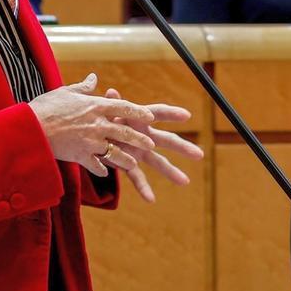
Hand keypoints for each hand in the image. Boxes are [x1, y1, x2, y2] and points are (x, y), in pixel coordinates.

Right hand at [28, 74, 156, 177]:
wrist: (29, 129)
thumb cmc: (45, 107)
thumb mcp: (65, 92)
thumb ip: (83, 87)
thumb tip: (94, 77)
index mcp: (94, 105)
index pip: (123, 107)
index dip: (138, 112)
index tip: (149, 116)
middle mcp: (96, 124)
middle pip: (124, 132)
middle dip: (139, 138)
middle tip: (150, 143)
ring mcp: (90, 142)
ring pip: (115, 152)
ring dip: (126, 159)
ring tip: (134, 163)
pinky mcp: (80, 156)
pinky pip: (96, 165)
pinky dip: (101, 169)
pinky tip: (105, 173)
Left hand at [102, 88, 203, 202]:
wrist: (90, 134)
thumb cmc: (101, 118)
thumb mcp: (105, 110)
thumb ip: (111, 104)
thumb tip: (111, 91)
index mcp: (139, 118)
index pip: (158, 113)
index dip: (171, 113)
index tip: (186, 115)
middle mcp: (144, 135)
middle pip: (167, 140)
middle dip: (183, 147)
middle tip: (200, 155)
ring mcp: (138, 151)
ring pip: (158, 162)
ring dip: (171, 172)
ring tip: (185, 181)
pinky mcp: (129, 164)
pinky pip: (137, 177)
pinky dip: (143, 188)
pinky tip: (150, 199)